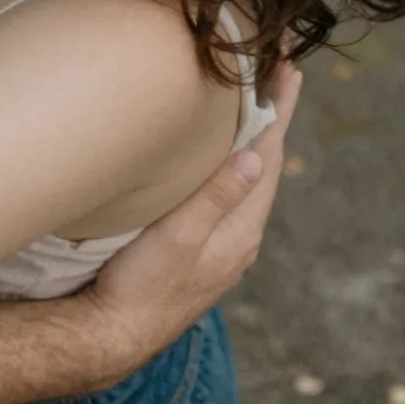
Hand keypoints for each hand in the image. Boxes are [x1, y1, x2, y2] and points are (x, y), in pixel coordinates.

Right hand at [89, 59, 303, 376]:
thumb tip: (255, 155)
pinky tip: (222, 157)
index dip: (278, 110)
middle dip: (273, 115)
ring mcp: (224, 244)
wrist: (115, 334)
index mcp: (241, 228)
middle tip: (281, 70)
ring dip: (255, 136)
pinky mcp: (204, 249)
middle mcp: (241, 235)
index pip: (269, 155)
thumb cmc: (141, 286)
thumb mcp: (179, 238)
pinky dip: (234, 160)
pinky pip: (230, 192)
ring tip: (259, 102)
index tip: (290, 69)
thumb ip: (216, 197)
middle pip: (265, 161)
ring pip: (248, 176)